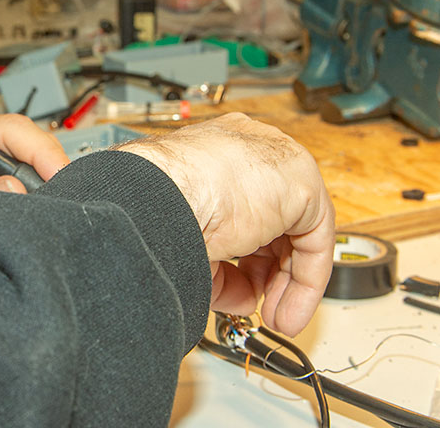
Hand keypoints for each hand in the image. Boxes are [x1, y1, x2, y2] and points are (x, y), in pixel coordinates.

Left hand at [0, 113, 69, 267]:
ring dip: (49, 183)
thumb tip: (16, 188)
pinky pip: (34, 179)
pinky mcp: (2, 178)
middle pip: (31, 143)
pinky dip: (44, 193)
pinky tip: (46, 211)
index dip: (39, 151)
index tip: (56, 175)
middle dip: (52, 168)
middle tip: (64, 201)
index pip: (9, 131)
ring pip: (37, 161)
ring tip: (55, 210)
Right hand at [115, 113, 334, 335]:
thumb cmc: (153, 208)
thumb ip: (219, 267)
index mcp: (213, 156)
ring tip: (277, 315)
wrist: (156, 198)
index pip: (245, 206)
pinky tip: (287, 308)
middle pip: (276, 220)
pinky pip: (314, 239)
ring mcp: (275, 162)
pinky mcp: (300, 182)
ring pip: (299, 230)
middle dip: (270, 271)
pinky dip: (305, 281)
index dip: (248, 254)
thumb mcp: (190, 241)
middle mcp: (246, 154)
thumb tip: (238, 296)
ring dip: (288, 282)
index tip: (243, 285)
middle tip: (262, 304)